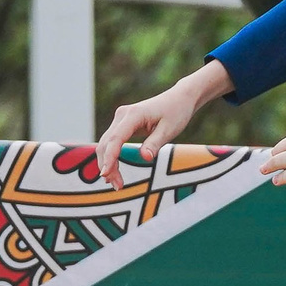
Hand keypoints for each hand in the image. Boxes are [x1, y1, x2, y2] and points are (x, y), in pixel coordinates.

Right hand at [96, 61, 231, 188]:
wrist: (179, 99)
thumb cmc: (176, 112)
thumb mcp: (170, 129)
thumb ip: (155, 143)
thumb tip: (144, 158)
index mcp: (133, 115)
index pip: (115, 139)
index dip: (109, 158)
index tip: (106, 174)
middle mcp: (122, 115)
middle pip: (106, 143)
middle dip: (108, 165)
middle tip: (117, 186)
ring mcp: (120, 119)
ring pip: (106, 144)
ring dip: (108, 163)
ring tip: (116, 184)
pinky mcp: (122, 124)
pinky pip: (112, 142)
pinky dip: (111, 156)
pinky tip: (113, 171)